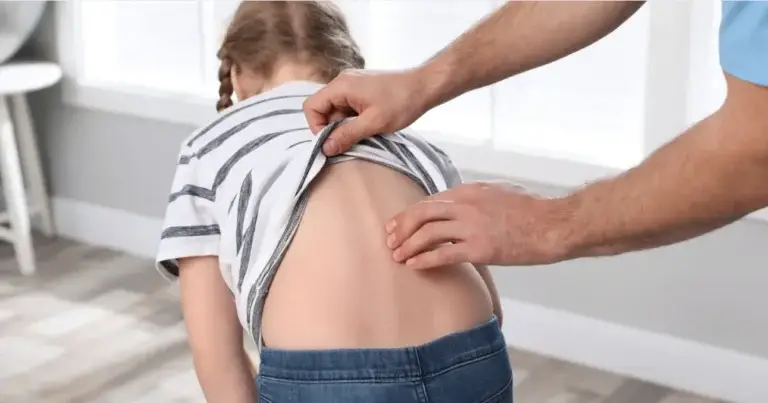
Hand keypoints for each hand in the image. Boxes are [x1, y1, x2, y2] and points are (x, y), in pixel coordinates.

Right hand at [303, 68, 431, 155]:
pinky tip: (368, 127)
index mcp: (341, 86)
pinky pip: (347, 108)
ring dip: (344, 126)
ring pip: (336, 111)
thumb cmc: (402, 102)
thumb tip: (326, 149)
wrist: (425, 86)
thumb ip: (347, 135)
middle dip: (332, 128)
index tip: (333, 142)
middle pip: (323, 109)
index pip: (312, 107)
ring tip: (364, 133)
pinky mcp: (361, 91)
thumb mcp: (374, 123)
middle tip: (351, 140)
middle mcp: (342, 83)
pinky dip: (353, 120)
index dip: (317, 127)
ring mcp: (352, 86)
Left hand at [385, 181, 573, 268]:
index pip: (430, 201)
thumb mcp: (499, 193)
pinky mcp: (480, 248)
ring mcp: (472, 226)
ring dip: (408, 245)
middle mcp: (466, 205)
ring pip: (427, 233)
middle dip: (401, 227)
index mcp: (469, 191)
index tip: (396, 225)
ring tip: (397, 256)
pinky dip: (424, 259)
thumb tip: (460, 207)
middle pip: (421, 213)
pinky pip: (443, 253)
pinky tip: (414, 265)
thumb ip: (476, 198)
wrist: (554, 224)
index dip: (409, 214)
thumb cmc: (533, 210)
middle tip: (389, 241)